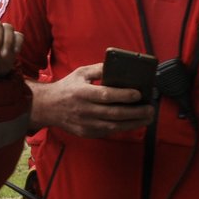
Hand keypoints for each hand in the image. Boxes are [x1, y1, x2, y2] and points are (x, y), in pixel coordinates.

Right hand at [30, 63, 154, 137]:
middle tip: (150, 109)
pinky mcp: (87, 132)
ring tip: (148, 118)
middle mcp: (84, 110)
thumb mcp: (80, 73)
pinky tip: (133, 123)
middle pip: (114, 113)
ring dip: (134, 123)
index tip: (139, 94)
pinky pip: (108, 132)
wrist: (47, 107)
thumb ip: (99, 69)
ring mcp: (86, 123)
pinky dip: (123, 128)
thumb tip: (119, 66)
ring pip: (114, 126)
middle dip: (136, 112)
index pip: (106, 95)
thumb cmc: (67, 88)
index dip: (124, 95)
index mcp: (82, 93)